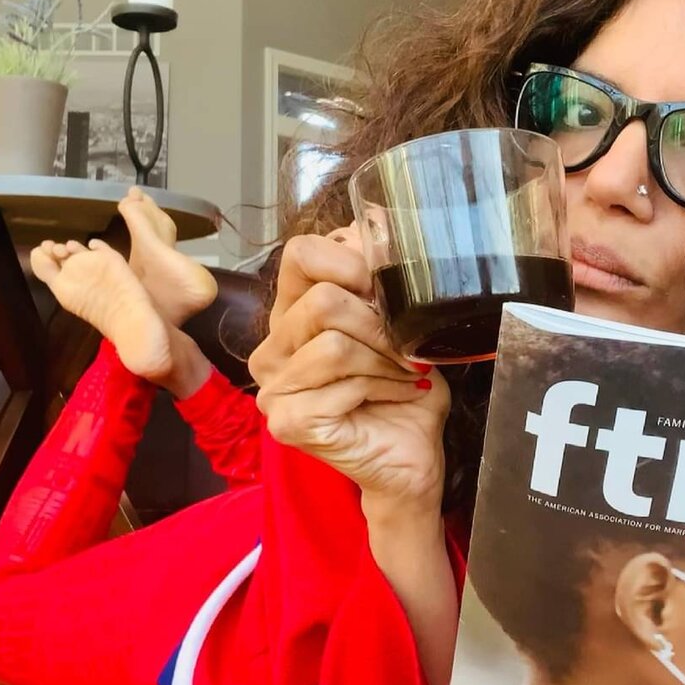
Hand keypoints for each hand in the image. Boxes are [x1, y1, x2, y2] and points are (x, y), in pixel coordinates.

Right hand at [249, 233, 450, 505]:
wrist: (413, 457)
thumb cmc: (404, 391)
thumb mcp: (399, 324)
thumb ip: (378, 280)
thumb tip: (376, 227)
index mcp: (291, 314)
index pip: (300, 253)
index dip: (351, 263)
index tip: (387, 292)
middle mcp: (272, 349)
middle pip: (323, 300)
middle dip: (380, 324)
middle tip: (407, 349)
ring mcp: (274, 389)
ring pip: (335, 344)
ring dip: (386, 360)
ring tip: (406, 374)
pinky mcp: (289, 422)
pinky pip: (343, 383)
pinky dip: (384, 386)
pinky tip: (398, 395)